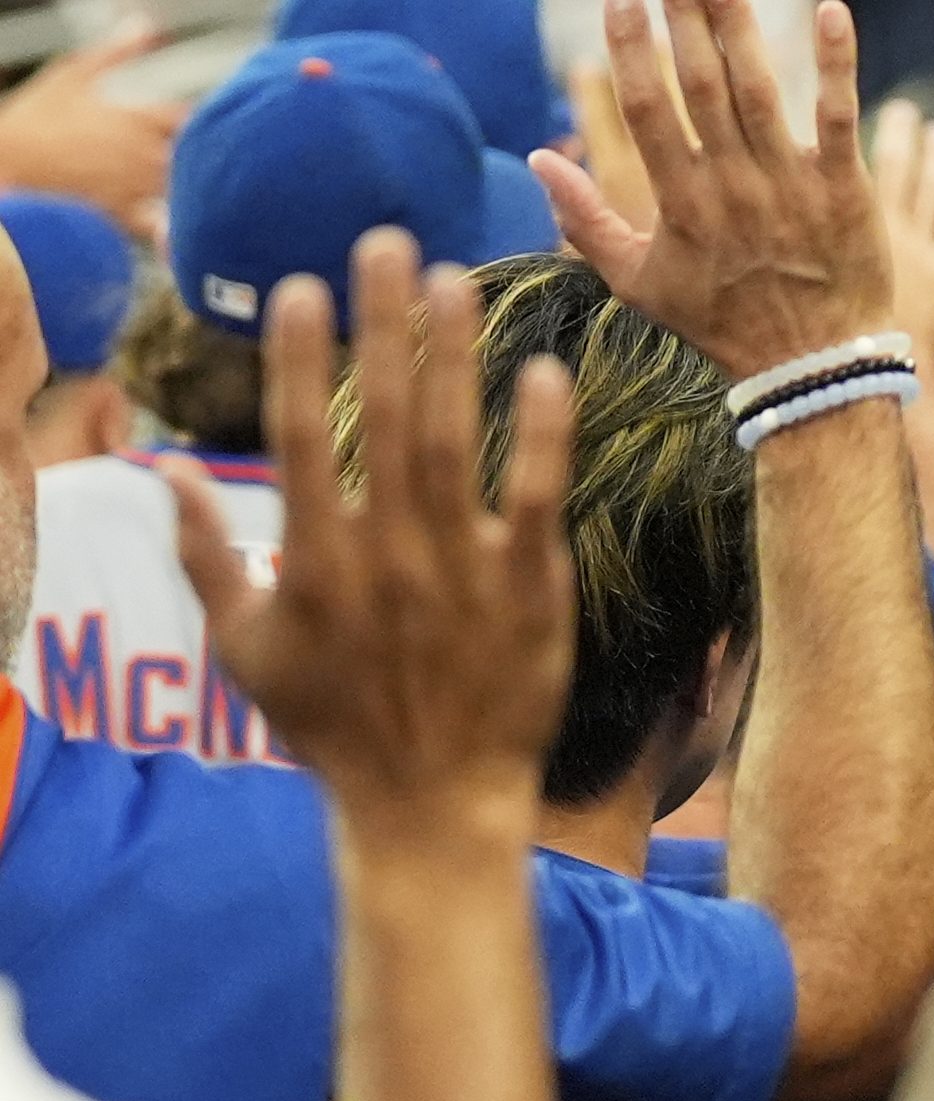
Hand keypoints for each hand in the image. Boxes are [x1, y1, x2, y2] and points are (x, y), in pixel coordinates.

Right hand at [0, 25, 183, 224]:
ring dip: (187, 182)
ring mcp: (136, 188)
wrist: (6, 164)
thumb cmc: (35, 120)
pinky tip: (168, 215)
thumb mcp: (72, 74)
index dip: (199, 120)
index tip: (193, 120)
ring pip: (183, 188)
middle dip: (197, 153)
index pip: (192, 120)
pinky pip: (161, 224)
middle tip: (193, 150)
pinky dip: (170, 222)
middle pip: (195, 158)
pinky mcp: (123, 214)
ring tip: (180, 177)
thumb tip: (143, 27)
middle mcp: (144, 156)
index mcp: (137, 120)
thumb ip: (115, 52)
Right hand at [174, 232, 574, 832]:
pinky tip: (544, 371)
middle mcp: (386, 557)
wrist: (431, 805)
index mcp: (313, 564)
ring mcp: (462, 573)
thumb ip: (209, 553)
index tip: (299, 285)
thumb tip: (167, 466)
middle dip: (381, 324)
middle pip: (379, 417)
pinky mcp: (532, 594)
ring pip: (455, 443)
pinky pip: (539, 500)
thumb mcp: (248, 649)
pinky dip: (543, 438)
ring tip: (456, 278)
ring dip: (454, 357)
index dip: (296, 356)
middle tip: (386, 241)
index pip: (296, 436)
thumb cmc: (334, 729)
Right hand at [532, 0, 887, 379]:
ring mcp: (790, 187)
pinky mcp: (845, 191)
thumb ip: (586, 223)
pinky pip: (838, 118)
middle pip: (702, 86)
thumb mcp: (640, 286)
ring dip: (741, 26)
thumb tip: (537, 160)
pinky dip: (837, 65)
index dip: (633, 54)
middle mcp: (733, 188)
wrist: (813, 369)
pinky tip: (830, 9)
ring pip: (760, 91)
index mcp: (681, 204)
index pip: (649, 113)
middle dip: (684, 19)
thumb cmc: (724, 326)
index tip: (621, 0)